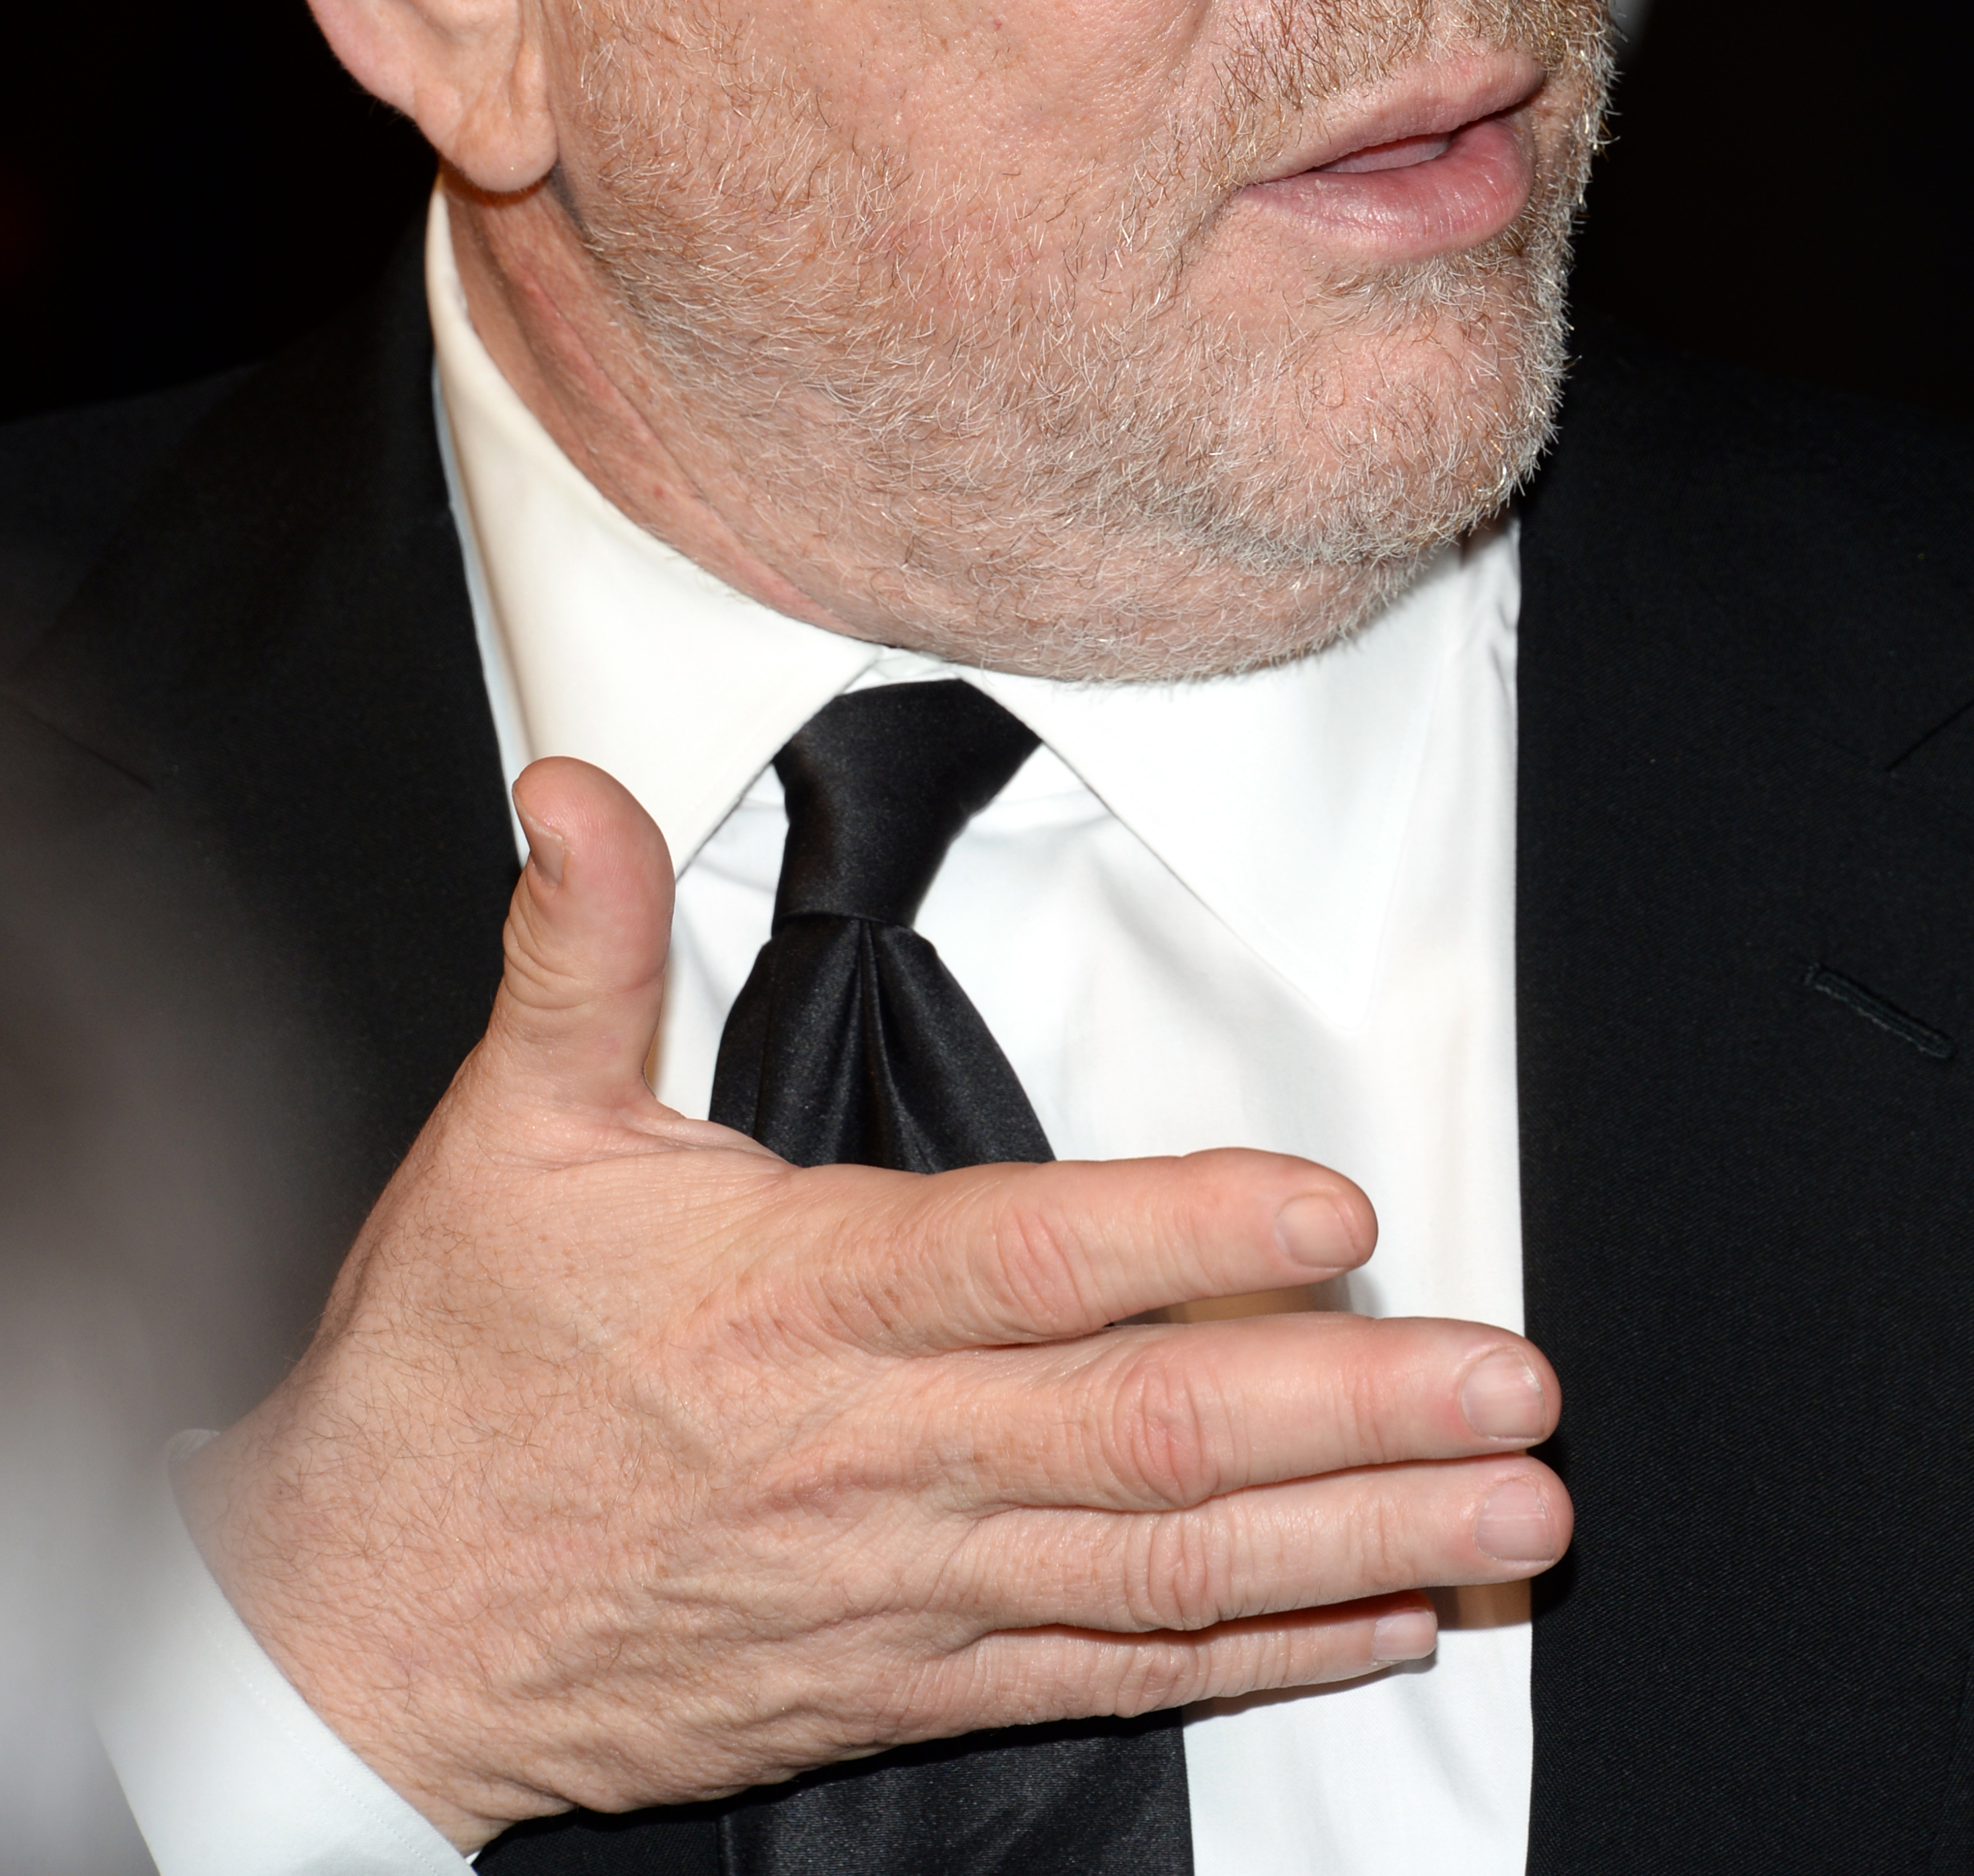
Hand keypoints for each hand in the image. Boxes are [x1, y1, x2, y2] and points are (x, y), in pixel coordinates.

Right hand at [181, 759, 1571, 1846]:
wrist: (360, 1630)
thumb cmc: (447, 1381)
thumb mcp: (501, 1132)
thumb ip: (573, 951)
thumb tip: (571, 786)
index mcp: (801, 1302)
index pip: (1030, 1257)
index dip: (1193, 1228)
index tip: (1340, 1207)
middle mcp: (880, 1454)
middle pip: (1152, 1432)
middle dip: (1357, 1411)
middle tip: (1518, 1390)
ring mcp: (909, 1583)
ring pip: (1167, 1569)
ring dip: (1357, 1541)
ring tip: (1512, 1518)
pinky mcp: (912, 1674)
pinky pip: (1113, 1671)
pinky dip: (1258, 1655)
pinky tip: (1380, 1624)